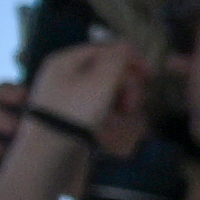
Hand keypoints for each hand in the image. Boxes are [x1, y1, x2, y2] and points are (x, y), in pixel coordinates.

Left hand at [16, 31, 155, 158]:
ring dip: (120, 99)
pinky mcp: (67, 116)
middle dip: (126, 84)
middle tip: (131, 105)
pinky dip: (108, 112)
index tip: (151, 77)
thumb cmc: (76, 111)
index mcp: (65, 59)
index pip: (107, 48)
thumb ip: (118, 56)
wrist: (48, 154)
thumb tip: (127, 45)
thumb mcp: (102, 78)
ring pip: (103, 88)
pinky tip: (112, 124)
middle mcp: (62, 74)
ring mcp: (64, 96)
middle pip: (106, 69)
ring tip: (123, 116)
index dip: (132, 59)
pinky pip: (95, 105)